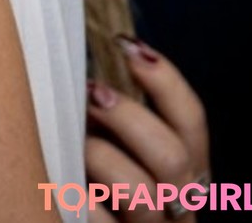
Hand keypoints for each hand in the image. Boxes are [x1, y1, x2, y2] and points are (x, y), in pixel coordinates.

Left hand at [85, 37, 209, 220]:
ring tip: (73, 144)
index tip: (127, 46)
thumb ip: (120, 116)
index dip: (166, 81)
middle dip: (128, 117)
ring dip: (101, 156)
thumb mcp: (120, 146)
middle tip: (89, 93)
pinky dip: (78, 197)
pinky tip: (59, 182)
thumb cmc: (97, 181)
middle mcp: (176, 206)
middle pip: (174, 157)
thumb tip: (97, 62)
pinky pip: (100, 222)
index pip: (192, 122)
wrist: (79, 222)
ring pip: (140, 192)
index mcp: (183, 173)